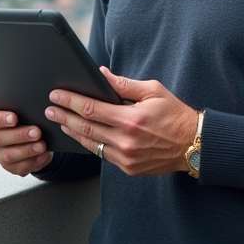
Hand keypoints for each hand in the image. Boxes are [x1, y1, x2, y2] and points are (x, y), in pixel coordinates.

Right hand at [0, 109, 52, 175]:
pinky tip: (44, 154)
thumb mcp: (19, 110)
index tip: (14, 118)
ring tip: (41, 145)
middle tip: (36, 132)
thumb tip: (31, 107)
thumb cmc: (22, 118)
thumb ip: (20, 108)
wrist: (30, 135)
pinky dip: (34, 161)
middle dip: (19, 135)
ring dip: (27, 150)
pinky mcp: (10, 167)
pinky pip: (20, 167)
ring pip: (8, 156)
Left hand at [46, 66, 197, 176]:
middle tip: (50, 109)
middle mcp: (126, 141)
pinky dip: (90, 144)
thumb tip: (101, 74)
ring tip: (60, 122)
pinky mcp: (129, 168)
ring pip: (91, 144)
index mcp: (131, 120)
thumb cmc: (175, 114)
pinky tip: (82, 136)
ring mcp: (127, 157)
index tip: (56, 95)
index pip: (91, 109)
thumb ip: (124, 84)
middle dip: (64, 116)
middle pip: (86, 128)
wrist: (193, 145)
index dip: (71, 101)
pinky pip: (103, 155)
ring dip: (73, 132)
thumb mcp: (153, 91)